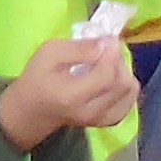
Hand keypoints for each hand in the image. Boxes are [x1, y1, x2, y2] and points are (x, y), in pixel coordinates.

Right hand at [2, 34, 142, 142]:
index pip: (107, 75)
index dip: (113, 53)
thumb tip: (106, 43)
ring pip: (129, 92)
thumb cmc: (36, 79)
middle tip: (107, 48)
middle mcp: (90, 112)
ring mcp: (100, 120)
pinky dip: (126, 86)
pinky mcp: (106, 122)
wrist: (31, 110)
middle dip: (119, 60)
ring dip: (124, 72)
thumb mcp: (49, 53)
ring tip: (109, 63)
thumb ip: (79, 48)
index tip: (108, 38)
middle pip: (122, 84)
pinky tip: (113, 77)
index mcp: (72, 96)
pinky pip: (129, 102)